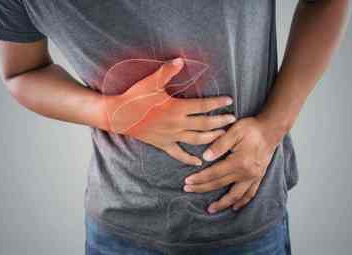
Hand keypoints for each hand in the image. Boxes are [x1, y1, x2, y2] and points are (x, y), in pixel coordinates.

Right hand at [103, 57, 236, 165]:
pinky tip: (198, 162)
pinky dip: (189, 159)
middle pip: (205, 124)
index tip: (229, 101)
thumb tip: (181, 60)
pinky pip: (179, 154)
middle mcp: (177, 124)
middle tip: (233, 119)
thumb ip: (167, 71)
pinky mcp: (163, 144)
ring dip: (211, 138)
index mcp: (177, 108)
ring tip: (223, 136)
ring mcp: (171, 136)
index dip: (217, 103)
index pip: (203, 106)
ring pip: (197, 140)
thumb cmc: (135, 97)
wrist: (118, 115)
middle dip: (221, 122)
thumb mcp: (151, 82)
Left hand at [183, 117, 283, 212]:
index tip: (187, 181)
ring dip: (222, 203)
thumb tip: (205, 158)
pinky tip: (234, 206)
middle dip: (202, 188)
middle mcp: (247, 173)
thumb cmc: (252, 128)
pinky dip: (242, 202)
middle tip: (188, 190)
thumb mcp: (234, 131)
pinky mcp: (259, 177)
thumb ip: (219, 145)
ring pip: (235, 195)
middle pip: (220, 184)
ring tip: (210, 209)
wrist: (271, 129)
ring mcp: (254, 177)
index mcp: (239, 162)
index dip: (199, 178)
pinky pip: (250, 194)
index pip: (214, 174)